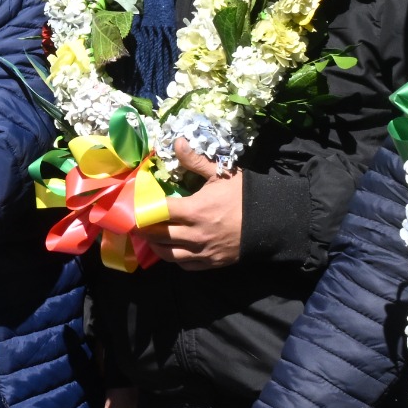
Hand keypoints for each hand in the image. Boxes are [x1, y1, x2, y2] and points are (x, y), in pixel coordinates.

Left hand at [137, 140, 242, 269]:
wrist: (274, 221)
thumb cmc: (245, 195)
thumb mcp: (221, 174)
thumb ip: (195, 161)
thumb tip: (177, 142)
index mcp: (195, 210)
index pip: (159, 212)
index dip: (143, 209)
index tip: (134, 207)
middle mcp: (196, 234)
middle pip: (159, 235)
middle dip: (144, 230)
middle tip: (133, 224)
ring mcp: (204, 251)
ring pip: (169, 255)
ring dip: (156, 247)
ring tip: (149, 238)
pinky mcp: (212, 263)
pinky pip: (186, 266)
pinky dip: (175, 260)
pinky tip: (171, 251)